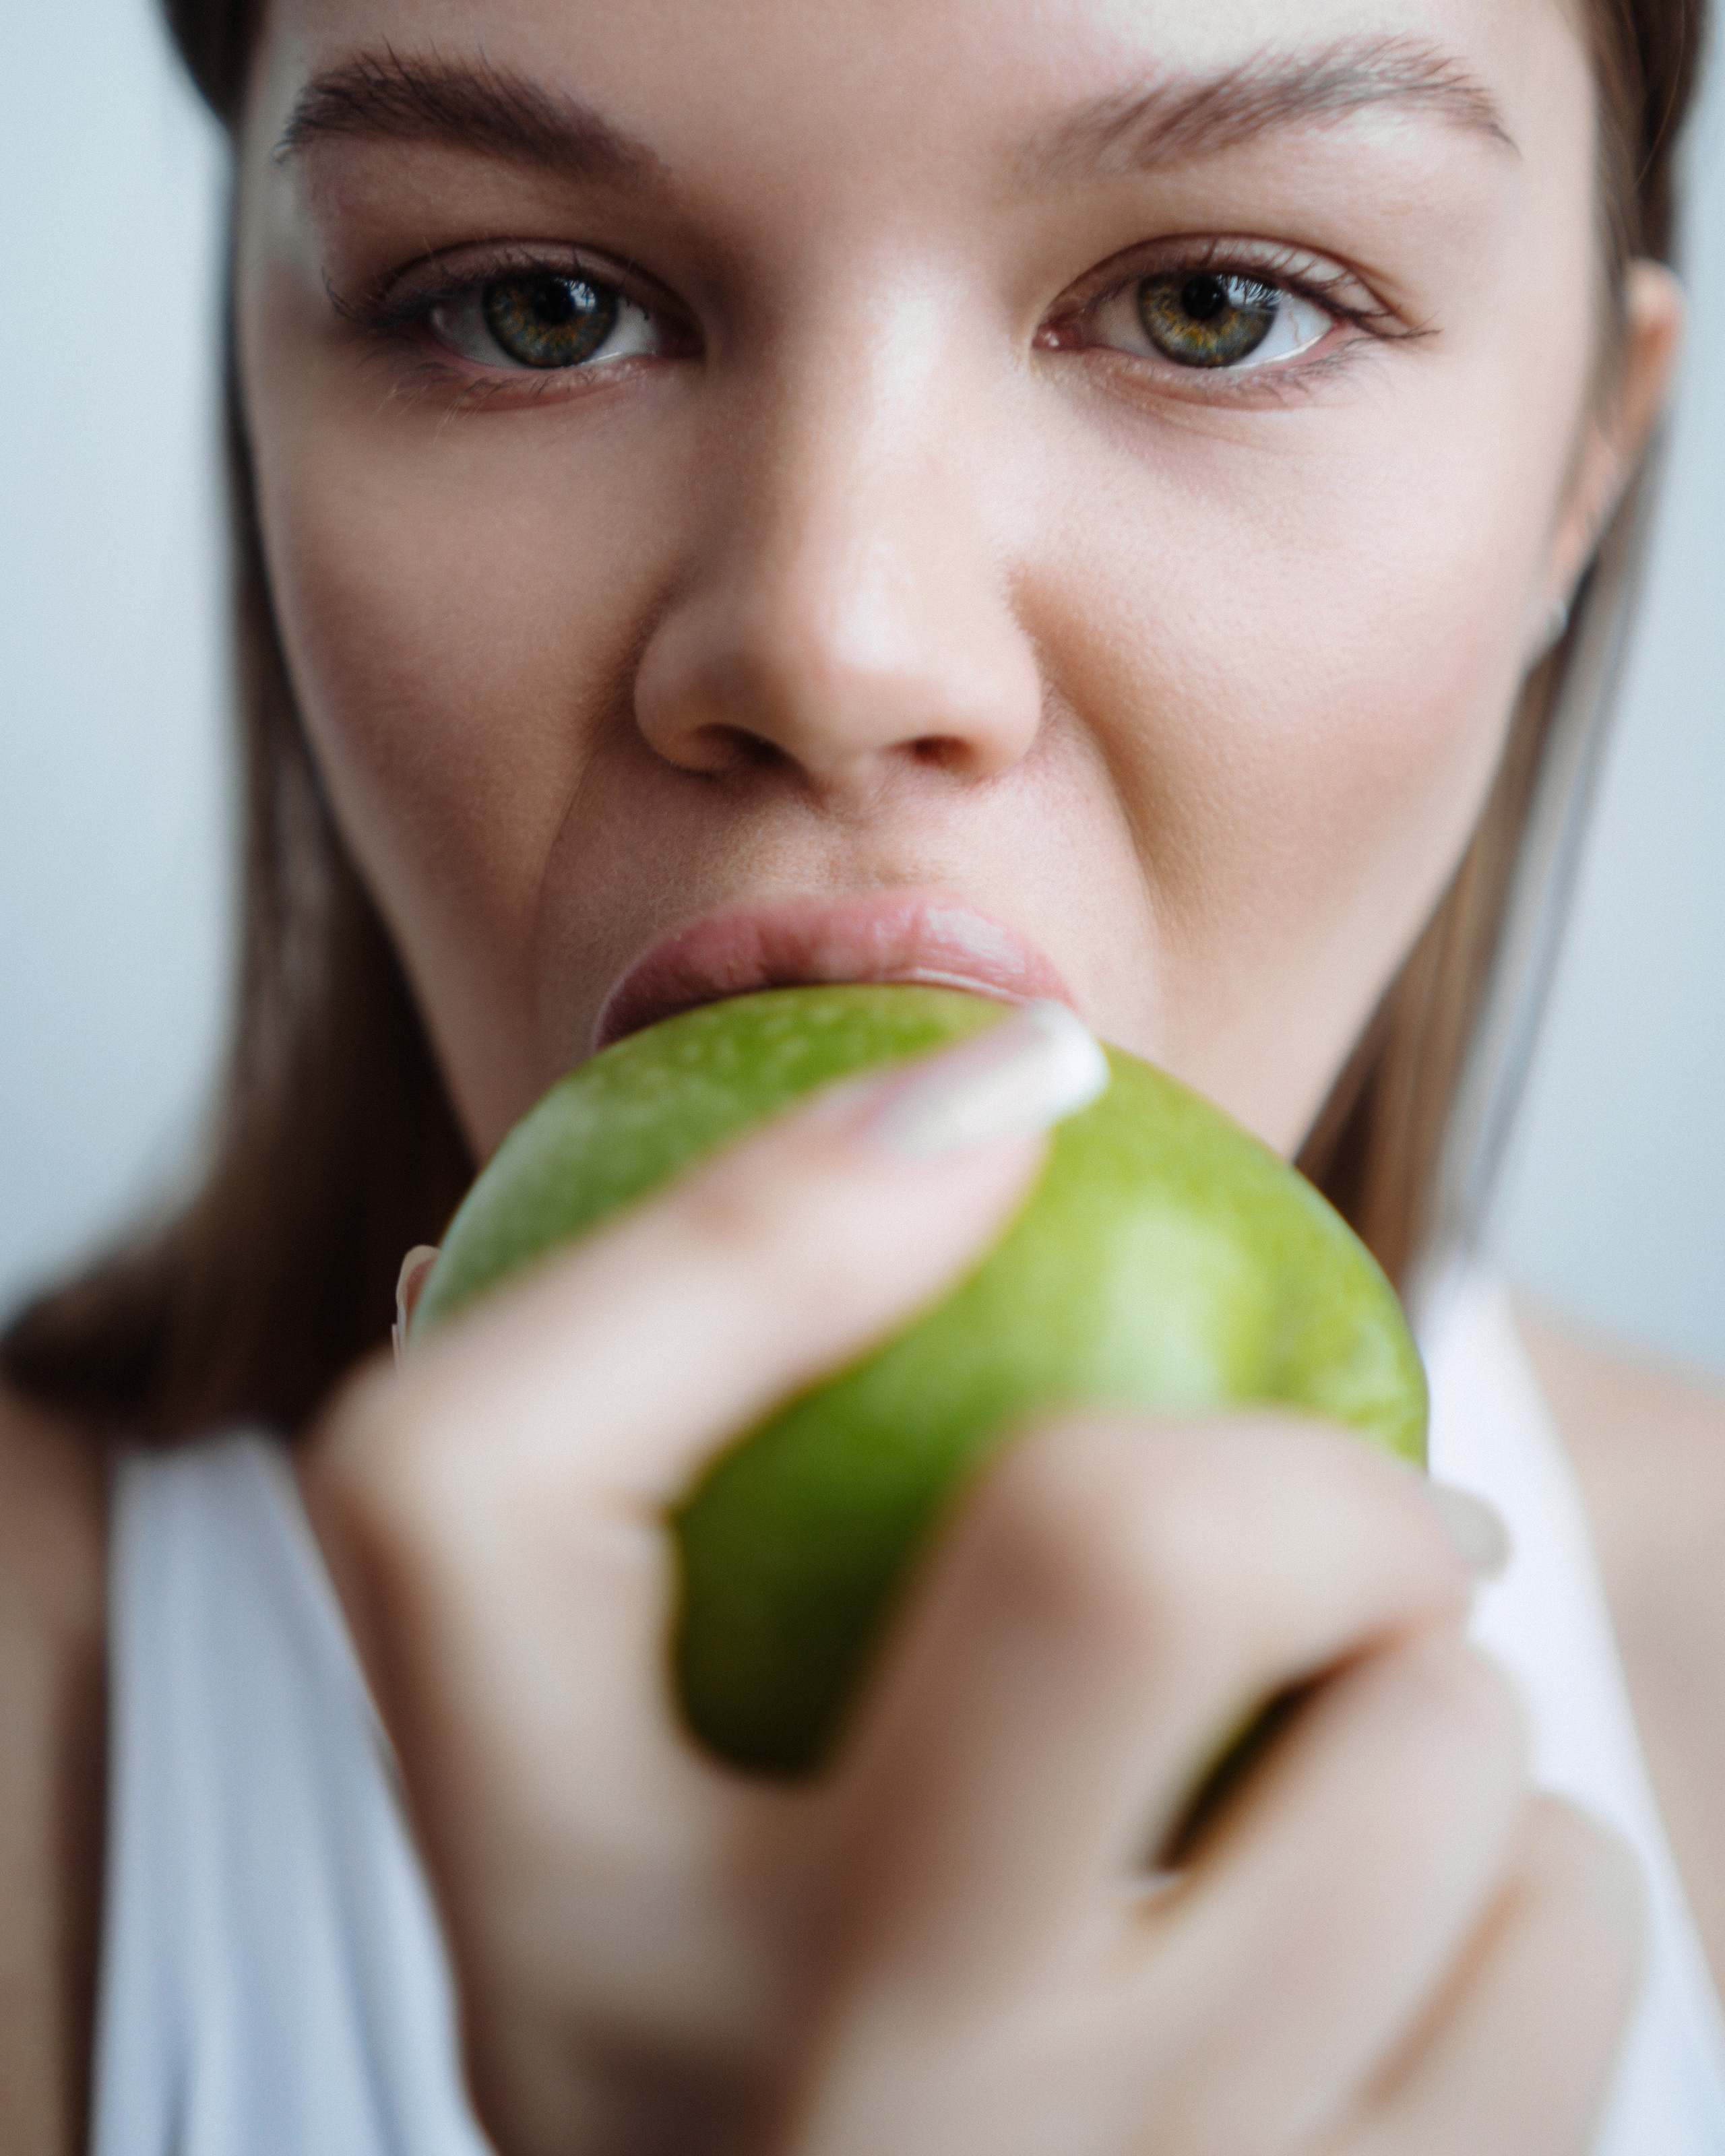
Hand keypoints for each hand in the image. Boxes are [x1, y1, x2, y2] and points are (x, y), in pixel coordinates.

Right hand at [301, 1030, 1639, 2155]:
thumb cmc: (761, 1963)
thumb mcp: (607, 1758)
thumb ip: (652, 1449)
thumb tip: (905, 1118)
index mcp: (536, 1927)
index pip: (471, 1487)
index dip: (747, 1221)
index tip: (1004, 1095)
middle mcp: (758, 2106)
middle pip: (1106, 1571)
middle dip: (1296, 1472)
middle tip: (1335, 1508)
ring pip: (1420, 1779)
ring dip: (1435, 1682)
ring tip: (1346, 1729)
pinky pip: (1562, 1951)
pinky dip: (1534, 1870)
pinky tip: (1409, 1906)